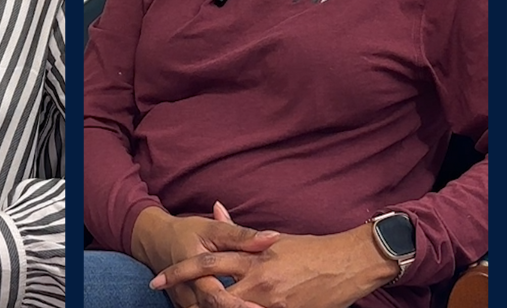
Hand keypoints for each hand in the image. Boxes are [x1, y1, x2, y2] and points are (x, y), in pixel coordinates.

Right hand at [131, 205, 278, 307]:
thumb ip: (242, 236)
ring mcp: (186, 302)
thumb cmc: (188, 232)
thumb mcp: (213, 229)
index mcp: (194, 273)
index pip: (217, 297)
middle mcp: (188, 293)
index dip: (238, 306)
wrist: (158, 241)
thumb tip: (271, 238)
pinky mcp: (187, 305)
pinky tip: (242, 306)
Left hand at [152, 208, 399, 307]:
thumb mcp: (274, 238)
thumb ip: (240, 232)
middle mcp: (260, 281)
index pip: (207, 264)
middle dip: (192, 304)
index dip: (179, 273)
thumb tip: (217, 209)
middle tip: (174, 305)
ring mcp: (273, 303)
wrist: (350, 262)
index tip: (156, 281)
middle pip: (214, 297)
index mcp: (253, 258)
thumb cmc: (312, 250)